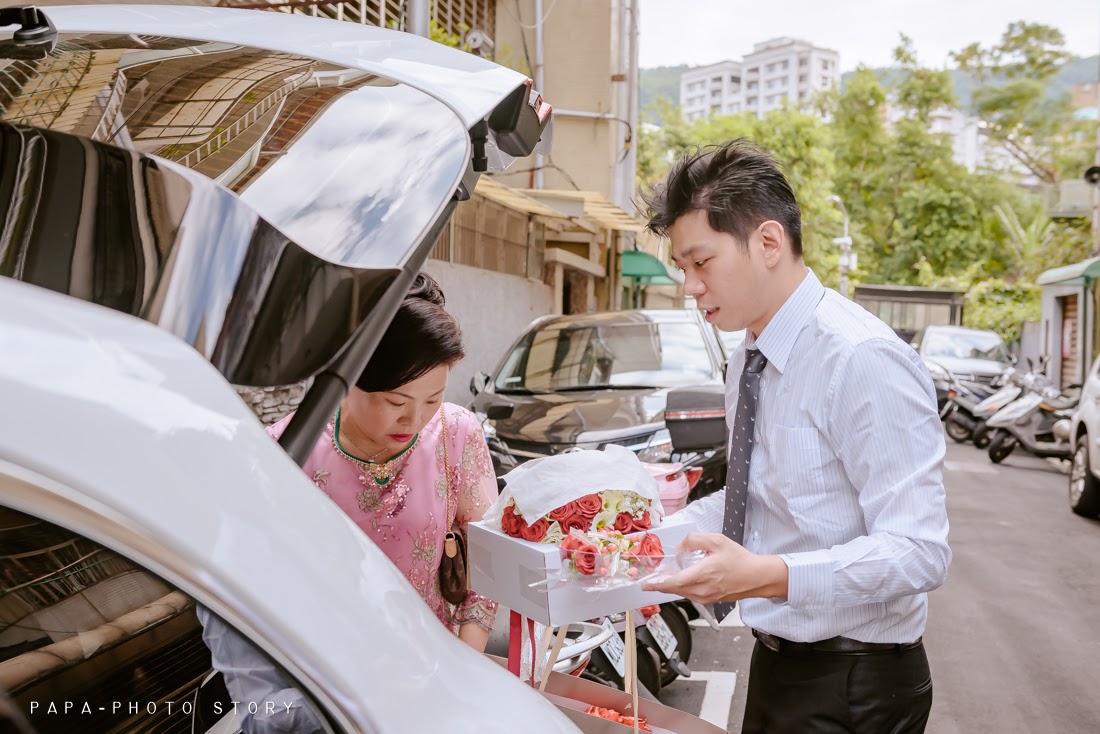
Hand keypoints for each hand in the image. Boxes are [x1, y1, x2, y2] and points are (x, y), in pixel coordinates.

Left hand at [641, 532, 788, 603]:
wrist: (757, 577)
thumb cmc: (740, 559)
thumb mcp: (717, 541)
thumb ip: (695, 539)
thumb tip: (680, 547)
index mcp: (703, 574)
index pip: (673, 582)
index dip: (657, 584)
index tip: (645, 584)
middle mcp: (702, 589)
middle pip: (674, 589)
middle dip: (662, 583)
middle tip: (652, 577)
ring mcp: (706, 597)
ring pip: (682, 593)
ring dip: (672, 585)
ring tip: (667, 576)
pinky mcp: (710, 600)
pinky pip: (690, 595)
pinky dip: (683, 588)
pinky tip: (683, 579)